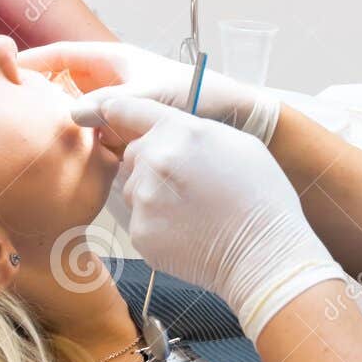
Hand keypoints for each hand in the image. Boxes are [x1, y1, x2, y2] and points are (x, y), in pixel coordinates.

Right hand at [17, 41, 280, 144]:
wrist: (235, 120)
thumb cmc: (199, 95)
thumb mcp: (150, 96)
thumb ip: (110, 105)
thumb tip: (70, 117)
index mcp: (114, 61)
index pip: (62, 55)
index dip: (32, 61)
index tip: (3, 71)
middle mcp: (113, 84)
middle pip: (63, 88)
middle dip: (40, 99)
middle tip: (9, 115)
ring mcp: (119, 110)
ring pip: (78, 118)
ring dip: (60, 129)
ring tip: (31, 143)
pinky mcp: (128, 137)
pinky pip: (96, 141)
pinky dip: (82, 150)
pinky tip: (68, 164)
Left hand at [81, 96, 348, 339]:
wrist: (264, 253)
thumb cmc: (260, 197)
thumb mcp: (236, 144)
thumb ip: (193, 130)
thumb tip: (169, 131)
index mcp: (179, 130)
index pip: (128, 108)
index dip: (112, 109)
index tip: (98, 110)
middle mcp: (155, 159)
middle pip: (132, 154)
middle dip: (151, 164)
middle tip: (188, 184)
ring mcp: (144, 198)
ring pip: (134, 189)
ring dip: (153, 195)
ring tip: (192, 210)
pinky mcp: (139, 232)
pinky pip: (139, 220)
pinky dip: (157, 225)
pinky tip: (187, 231)